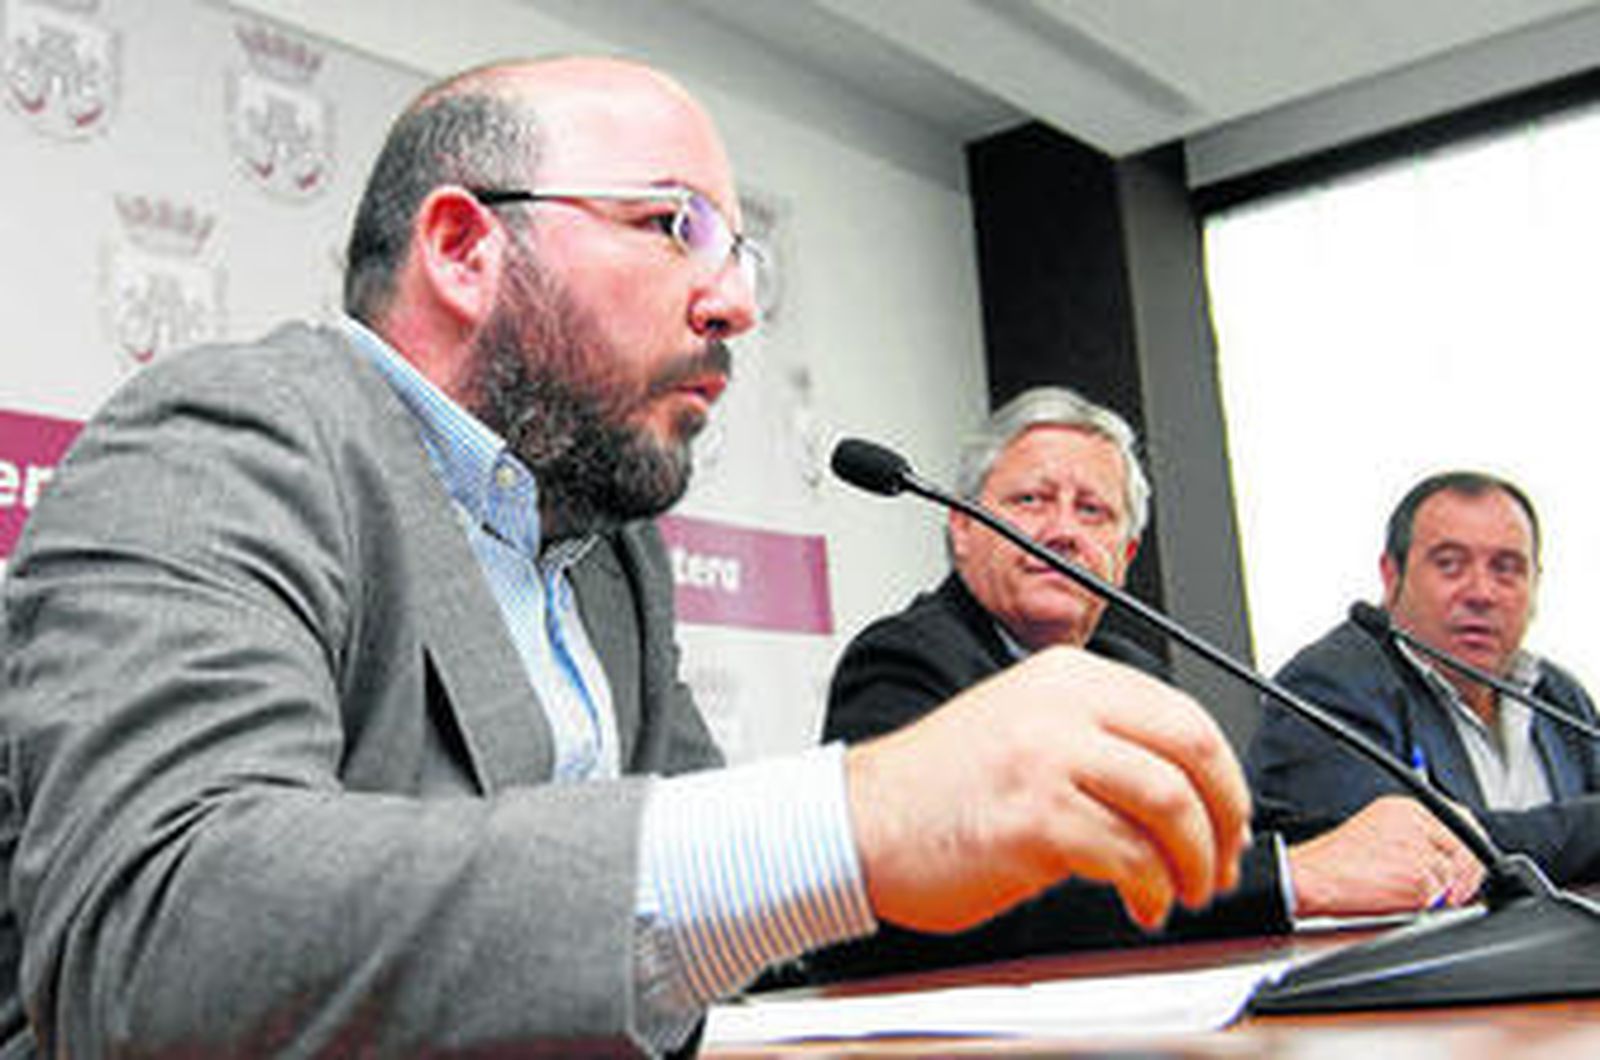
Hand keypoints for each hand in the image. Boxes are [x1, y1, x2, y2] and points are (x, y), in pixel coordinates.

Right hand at [843, 645, 1250, 933]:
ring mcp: (1047, 758)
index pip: (1182, 713)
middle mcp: (1060, 706)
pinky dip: (1150, 889)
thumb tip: (1181, 788)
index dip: (1223, 776)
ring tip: (1183, 889)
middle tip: (1222, 858)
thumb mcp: (1021, 726)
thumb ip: (1095, 738)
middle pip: (1191, 750)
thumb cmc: (935, 788)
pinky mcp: (1036, 818)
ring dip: (1195, 861)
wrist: (860, 822)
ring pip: (1171, 805)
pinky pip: (1130, 857)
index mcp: (1064, 677)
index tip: (1228, 817)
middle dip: (1224, 817)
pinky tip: (1140, 903)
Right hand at [1287, 795, 1485, 915]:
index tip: (1468, 863)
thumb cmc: (1337, 860)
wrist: (1312, 876)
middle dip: (1467, 871)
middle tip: (1455, 890)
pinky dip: (1429, 904)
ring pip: (1454, 874)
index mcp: (1405, 807)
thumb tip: (1446, 853)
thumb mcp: (1378, 829)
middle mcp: (1416, 822)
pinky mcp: (1419, 877)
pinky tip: (1404, 900)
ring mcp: (1420, 849)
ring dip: (1443, 891)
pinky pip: (1442, 895)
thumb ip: (1415, 833)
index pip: (1459, 819)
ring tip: (1413, 895)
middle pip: (1467, 846)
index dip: (1468, 846)